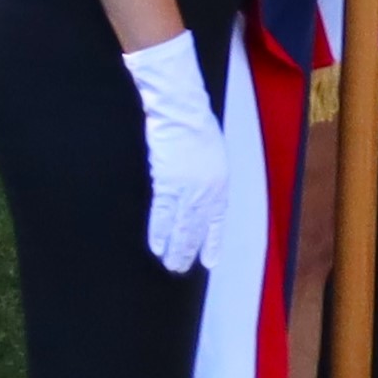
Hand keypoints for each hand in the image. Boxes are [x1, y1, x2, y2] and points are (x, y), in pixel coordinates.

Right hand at [124, 33, 233, 277]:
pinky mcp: (168, 182)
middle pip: (199, 227)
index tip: (209, 261)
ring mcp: (189, 186)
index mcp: (221, 180)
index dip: (212, 241)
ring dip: (175, 247)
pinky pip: (163, 213)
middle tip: (181, 269)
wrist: (181, 109)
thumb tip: (198, 197)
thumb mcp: (209, 154)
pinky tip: (155, 246)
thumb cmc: (195, 126)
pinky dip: (159, 231)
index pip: (218, 218)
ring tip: (169, 265)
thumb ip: (206, 177)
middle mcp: (209, 188)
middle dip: (190, 249)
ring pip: (182, 225)